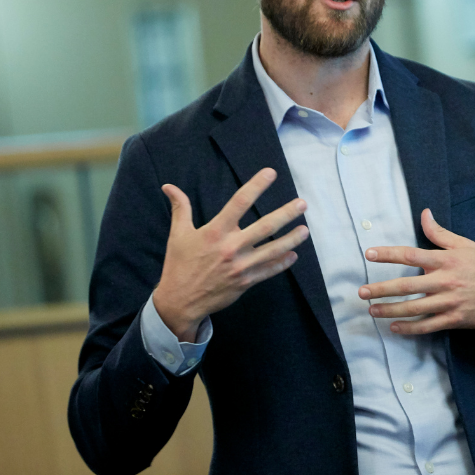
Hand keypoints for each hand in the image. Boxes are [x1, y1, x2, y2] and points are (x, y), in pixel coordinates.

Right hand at [153, 168, 308, 341]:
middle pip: (265, 227)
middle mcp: (231, 247)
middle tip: (302, 204)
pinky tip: (293, 255)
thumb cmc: (179, 265)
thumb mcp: (177, 234)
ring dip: (291, 239)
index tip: (270, 173)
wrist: (179, 301)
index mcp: (215, 232)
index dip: (256, 186)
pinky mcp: (245, 282)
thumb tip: (169, 186)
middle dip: (286, 214)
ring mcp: (240, 266)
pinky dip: (282, 263)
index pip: (239, 202)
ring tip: (305, 230)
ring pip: (273, 250)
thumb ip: (180, 208)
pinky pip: (268, 271)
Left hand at [358, 208, 474, 333]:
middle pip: (407, 285)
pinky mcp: (455, 319)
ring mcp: (450, 302)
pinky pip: (428, 326)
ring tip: (372, 310)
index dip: (388, 254)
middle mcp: (445, 280)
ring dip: (390, 310)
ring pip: (414, 308)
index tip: (369, 254)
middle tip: (362, 291)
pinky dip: (410, 328)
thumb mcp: (465, 244)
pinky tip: (395, 327)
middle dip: (382, 289)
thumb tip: (424, 214)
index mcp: (446, 260)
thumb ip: (440, 233)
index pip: (411, 254)